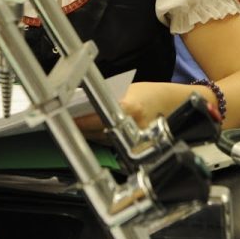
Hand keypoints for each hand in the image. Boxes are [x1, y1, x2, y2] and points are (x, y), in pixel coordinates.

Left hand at [73, 81, 199, 134]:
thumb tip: (78, 104)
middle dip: (80, 128)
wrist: (176, 105)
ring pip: (102, 141)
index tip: (63, 118)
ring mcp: (137, 141)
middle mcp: (133, 127)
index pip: (94, 118)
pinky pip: (112, 144)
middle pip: (96, 133)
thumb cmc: (150, 94)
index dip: (77, 120)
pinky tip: (91, 133)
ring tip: (75, 126)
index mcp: (129, 108)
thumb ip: (104, 98)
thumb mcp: (126, 90)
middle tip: (64, 122)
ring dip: (89, 135)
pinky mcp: (137, 148)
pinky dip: (101, 139)